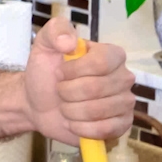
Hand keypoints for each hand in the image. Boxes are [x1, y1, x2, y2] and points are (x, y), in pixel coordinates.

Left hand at [24, 16, 134, 143]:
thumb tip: (69, 42)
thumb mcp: (44, 45)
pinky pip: (104, 130)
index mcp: (112, 55)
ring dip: (71, 111)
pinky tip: (74, 123)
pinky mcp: (121, 125)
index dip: (73, 71)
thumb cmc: (45, 73)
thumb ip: (55, 31)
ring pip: (97, 111)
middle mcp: (124, 77)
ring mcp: (125, 102)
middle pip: (96, 89)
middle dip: (67, 92)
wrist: (36, 103)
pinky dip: (81, 129)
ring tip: (66, 106)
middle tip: (60, 91)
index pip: (101, 63)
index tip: (59, 72)